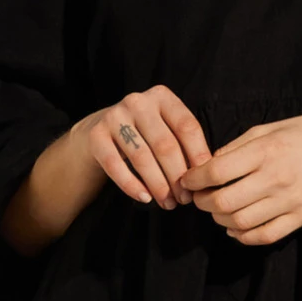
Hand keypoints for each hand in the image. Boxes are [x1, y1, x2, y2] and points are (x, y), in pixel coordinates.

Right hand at [77, 85, 210, 209]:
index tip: (203, 182)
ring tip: (168, 203)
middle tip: (185, 200)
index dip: (198, 157)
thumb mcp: (165, 129)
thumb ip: (184, 144)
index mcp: (162, 97)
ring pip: (142, 157)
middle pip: (165, 145)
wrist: (99, 132)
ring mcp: (114, 116)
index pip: (187, 127)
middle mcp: (138, 102)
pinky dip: (132, 186)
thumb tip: (205, 176)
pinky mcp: (96, 135)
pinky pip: (115, 166)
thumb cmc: (144, 135)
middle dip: (178, 177)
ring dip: (158, 185)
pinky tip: (145, 198)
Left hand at [173, 112, 301, 244]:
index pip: (216, 172)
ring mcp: (290, 200)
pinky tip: (235, 228)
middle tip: (199, 197)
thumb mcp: (269, 129)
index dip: (194, 179)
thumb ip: (237, 147)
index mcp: (265, 150)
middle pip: (224, 202)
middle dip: (203, 203)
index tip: (188, 180)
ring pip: (241, 223)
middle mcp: (276, 177)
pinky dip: (243, 236)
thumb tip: (207, 167)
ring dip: (220, 220)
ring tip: (218, 211)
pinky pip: (265, 236)